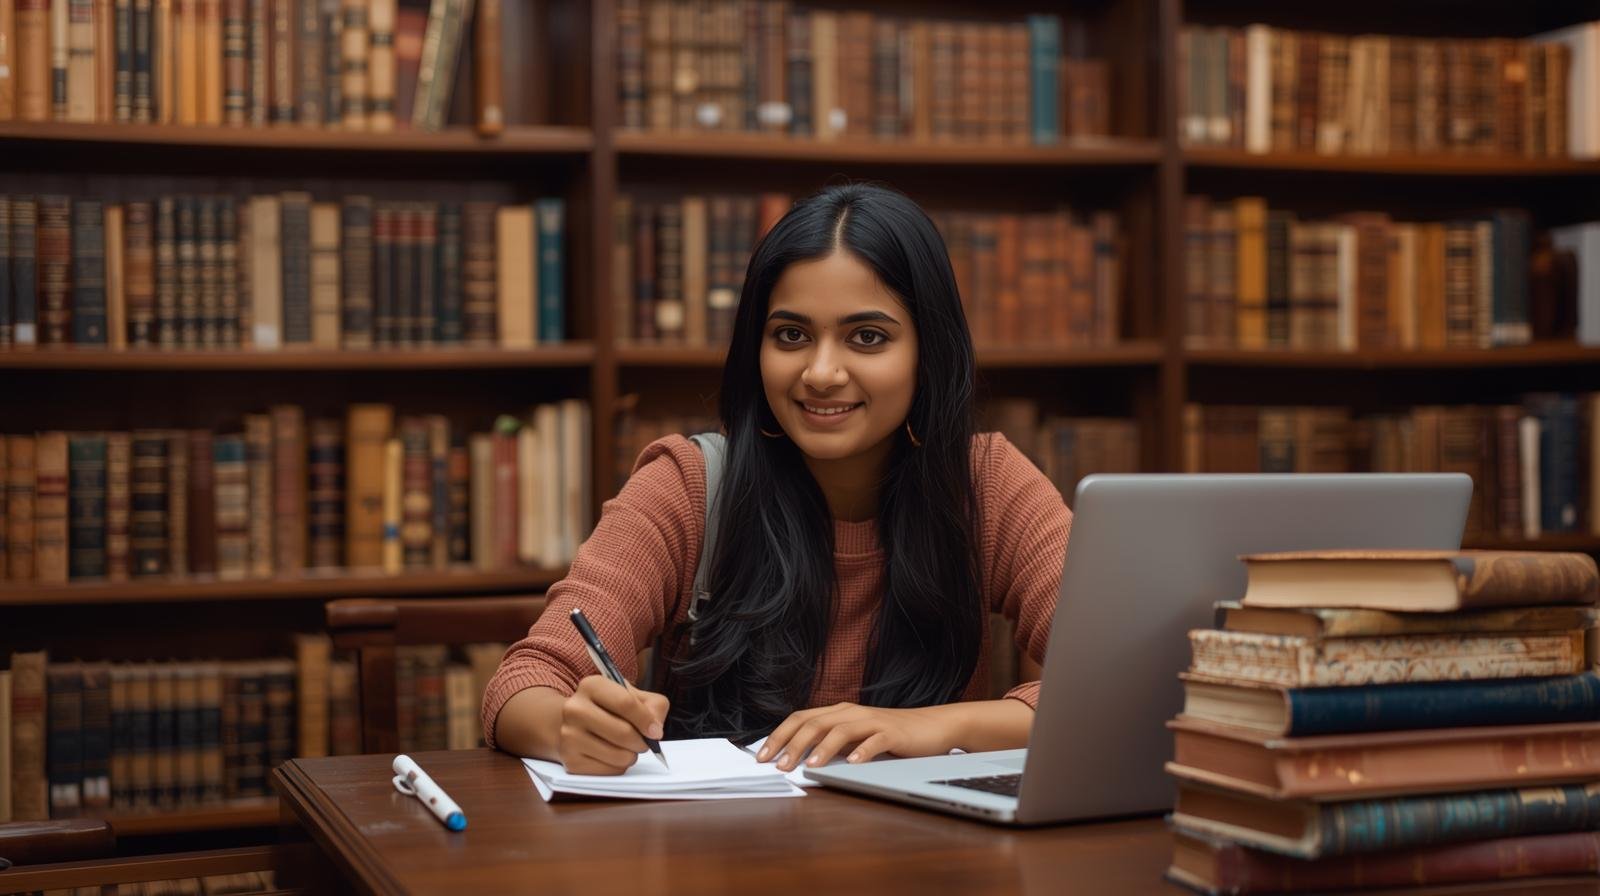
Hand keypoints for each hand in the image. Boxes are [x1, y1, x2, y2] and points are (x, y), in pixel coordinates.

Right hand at [557, 675, 669, 775]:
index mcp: (592, 686)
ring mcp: (569, 736)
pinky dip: (619, 766)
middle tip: (643, 742)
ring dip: (631, 755)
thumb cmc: (609, 709)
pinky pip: (610, 771)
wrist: (574, 725)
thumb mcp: (632, 695)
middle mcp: (575, 709)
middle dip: (641, 741)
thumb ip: (653, 706)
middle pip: (623, 732)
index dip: (646, 720)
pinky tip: (612, 755)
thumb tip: (655, 730)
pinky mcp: (571, 761)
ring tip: (627, 747)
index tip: (656, 731)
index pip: (625, 703)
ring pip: (618, 755)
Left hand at [755, 702, 961, 771]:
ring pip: (840, 730)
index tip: (762, 756)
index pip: (800, 718)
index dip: (779, 735)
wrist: (933, 725)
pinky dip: (862, 751)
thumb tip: (798, 759)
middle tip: (779, 766)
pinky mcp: (893, 732)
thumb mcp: (855, 737)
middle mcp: (851, 712)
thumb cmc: (890, 734)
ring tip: (809, 767)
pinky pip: (875, 740)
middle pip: (814, 723)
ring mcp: (872, 720)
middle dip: (793, 744)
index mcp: (838, 712)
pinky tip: (853, 764)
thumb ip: (830, 743)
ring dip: (822, 749)